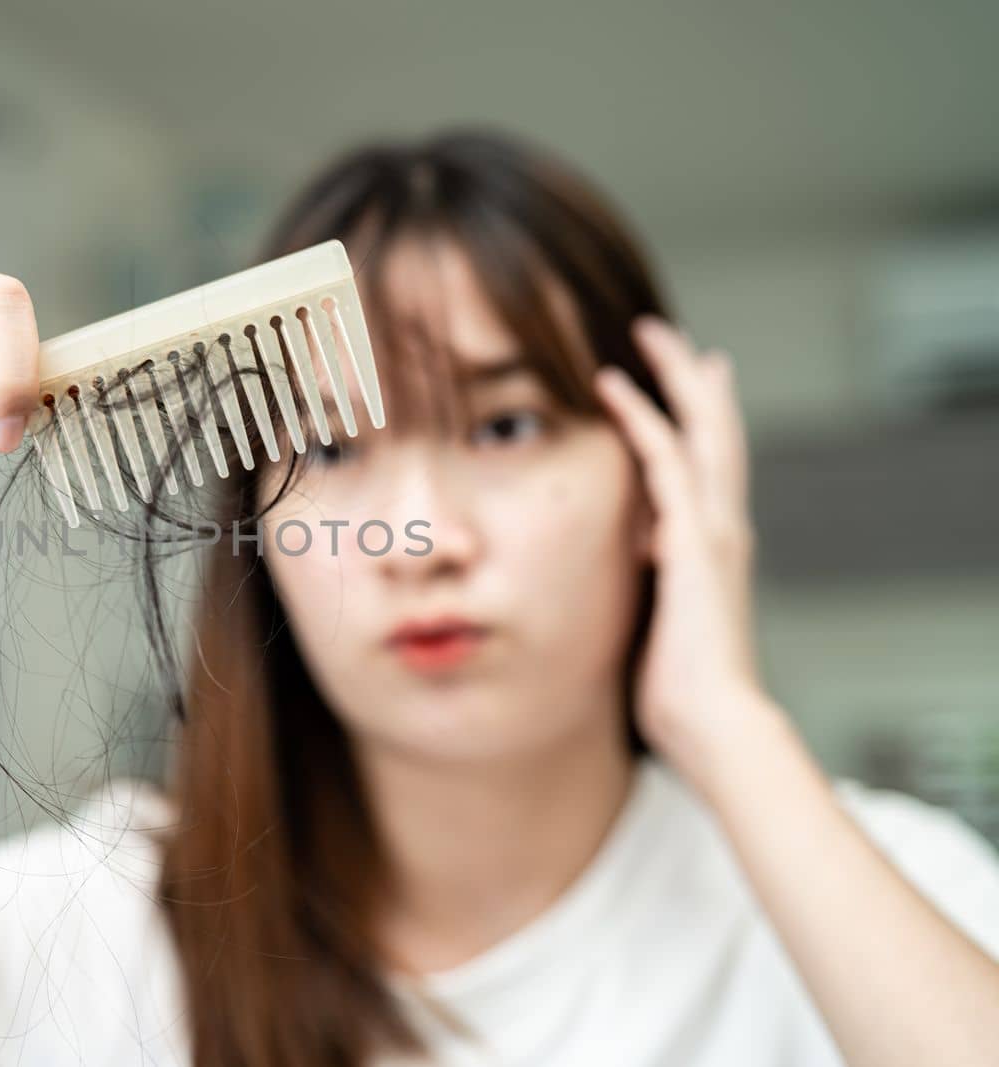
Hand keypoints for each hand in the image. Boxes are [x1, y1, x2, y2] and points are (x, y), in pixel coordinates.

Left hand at [594, 316, 772, 783]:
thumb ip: (645, 593)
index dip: (694, 420)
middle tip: (668, 334)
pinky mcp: (692, 540)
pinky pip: (662, 459)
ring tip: (649, 332)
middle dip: (692, 380)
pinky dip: (638, 416)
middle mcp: (720, 529)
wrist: (712, 726)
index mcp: (711, 550)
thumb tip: (618, 584)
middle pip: (714, 432)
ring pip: (698, 429)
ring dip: (673, 376)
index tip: (684, 382)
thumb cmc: (678, 695)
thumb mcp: (656, 628)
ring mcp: (713, 530)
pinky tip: (611, 384)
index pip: (705, 467)